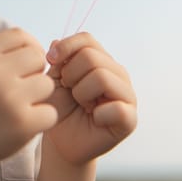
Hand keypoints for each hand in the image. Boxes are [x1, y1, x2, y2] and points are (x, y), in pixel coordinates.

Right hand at [0, 28, 57, 180]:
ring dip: (39, 97)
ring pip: (47, 84)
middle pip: (37, 56)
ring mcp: (9, 97)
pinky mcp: (21, 124)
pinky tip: (24, 125)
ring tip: (20, 107)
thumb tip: (38, 47)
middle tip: (22, 89)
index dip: (29, 47)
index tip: (26, 64)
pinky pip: (50, 112)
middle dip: (35, 72)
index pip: (20, 35)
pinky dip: (41, 120)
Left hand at [44, 32, 136, 164]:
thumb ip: (58, 59)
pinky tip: (94, 118)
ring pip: (102, 77)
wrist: (61, 141)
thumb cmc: (59, 107)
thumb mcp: (54, 79)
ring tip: (81, 103)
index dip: (66, 47)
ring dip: (82, 93)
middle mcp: (118, 73)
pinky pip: (117, 107)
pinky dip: (98, 114)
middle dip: (71, 74)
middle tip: (69, 91)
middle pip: (91, 56)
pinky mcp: (130, 119)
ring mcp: (127, 95)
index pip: (87, 39)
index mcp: (102, 60)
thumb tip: (56, 42)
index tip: (50, 61)